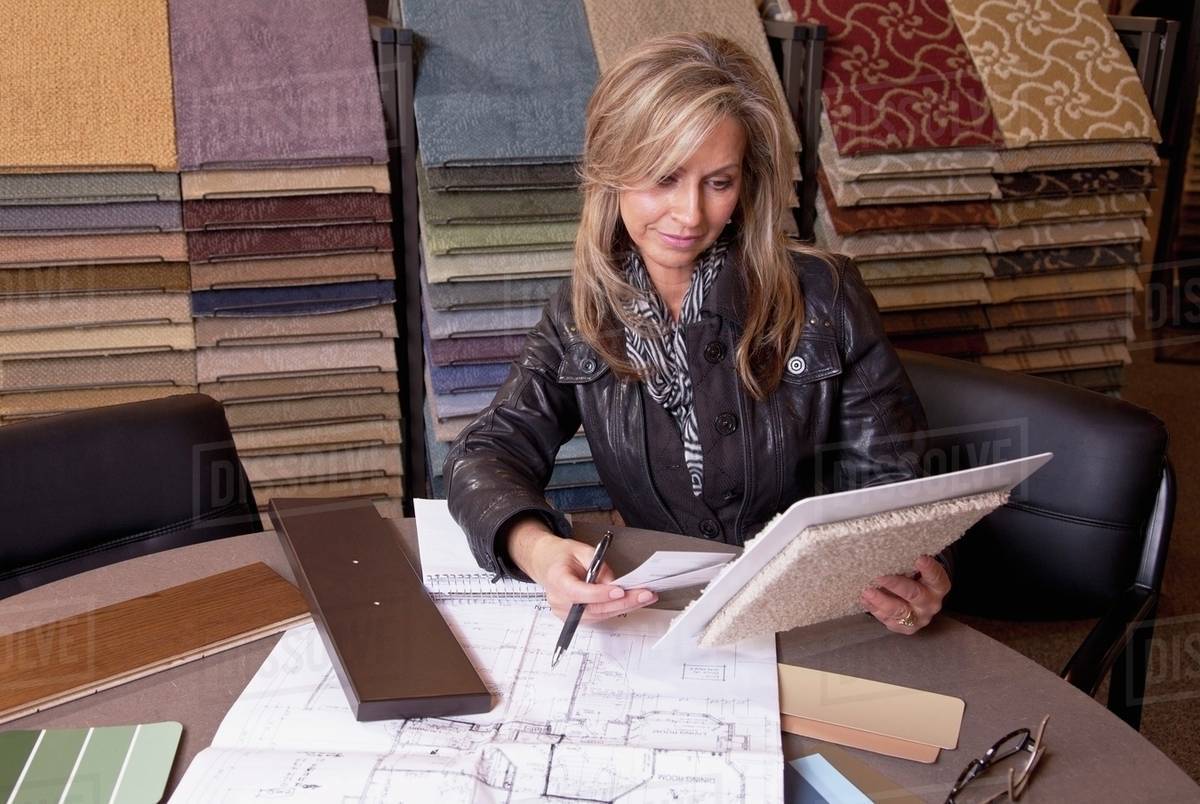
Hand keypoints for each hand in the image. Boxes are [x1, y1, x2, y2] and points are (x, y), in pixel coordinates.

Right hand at [505, 517, 656, 622]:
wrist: (546, 563)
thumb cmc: (561, 555)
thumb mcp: (580, 550)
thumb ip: (598, 566)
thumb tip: (615, 583)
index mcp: (556, 580)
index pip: (579, 592)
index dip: (601, 594)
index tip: (620, 590)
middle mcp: (559, 600)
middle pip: (594, 608)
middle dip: (623, 602)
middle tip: (645, 594)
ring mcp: (566, 613)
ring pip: (599, 615)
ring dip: (624, 607)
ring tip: (644, 597)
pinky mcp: (575, 618)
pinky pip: (598, 616)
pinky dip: (616, 609)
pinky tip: (631, 601)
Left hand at [860, 555, 949, 634]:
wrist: (916, 604)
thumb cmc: (914, 579)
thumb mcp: (916, 571)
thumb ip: (908, 565)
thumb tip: (888, 552)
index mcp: (938, 586)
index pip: (936, 577)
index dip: (929, 569)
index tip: (919, 559)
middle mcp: (931, 604)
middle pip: (914, 594)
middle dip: (895, 585)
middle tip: (879, 576)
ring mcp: (918, 618)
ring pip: (899, 611)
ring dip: (881, 600)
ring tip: (866, 591)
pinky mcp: (905, 628)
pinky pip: (888, 619)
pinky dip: (874, 608)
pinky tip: (865, 599)